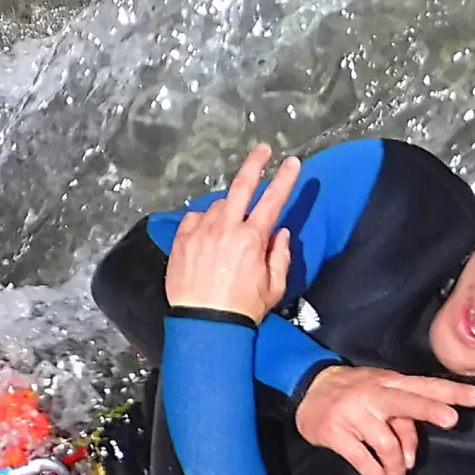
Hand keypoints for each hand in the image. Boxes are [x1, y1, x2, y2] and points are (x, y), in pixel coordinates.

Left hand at [163, 143, 301, 320]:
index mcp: (252, 239)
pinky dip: (203, 222)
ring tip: (227, 232)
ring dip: (226, 211)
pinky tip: (207, 235)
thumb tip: (279, 233)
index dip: (285, 179)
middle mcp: (225, 228)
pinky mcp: (181, 239)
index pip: (273, 200)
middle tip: (262, 150)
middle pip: (242, 185)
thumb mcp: (274, 287)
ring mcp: (201, 231)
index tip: (292, 163)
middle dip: (255, 163)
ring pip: (217, 206)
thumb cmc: (242, 309)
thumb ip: (280, 256)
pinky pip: (194, 219)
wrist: (204, 324)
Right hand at [295, 366, 474, 474]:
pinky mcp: (335, 432)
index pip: (424, 386)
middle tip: (452, 420)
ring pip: (386, 442)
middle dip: (430, 410)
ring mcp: (353, 413)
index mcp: (388, 382)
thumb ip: (402, 419)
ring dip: (397, 466)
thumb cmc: (353, 394)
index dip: (450, 393)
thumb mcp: (379, 395)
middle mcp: (373, 394)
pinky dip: (375, 473)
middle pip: (406, 402)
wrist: (306, 388)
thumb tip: (413, 454)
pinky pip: (362, 458)